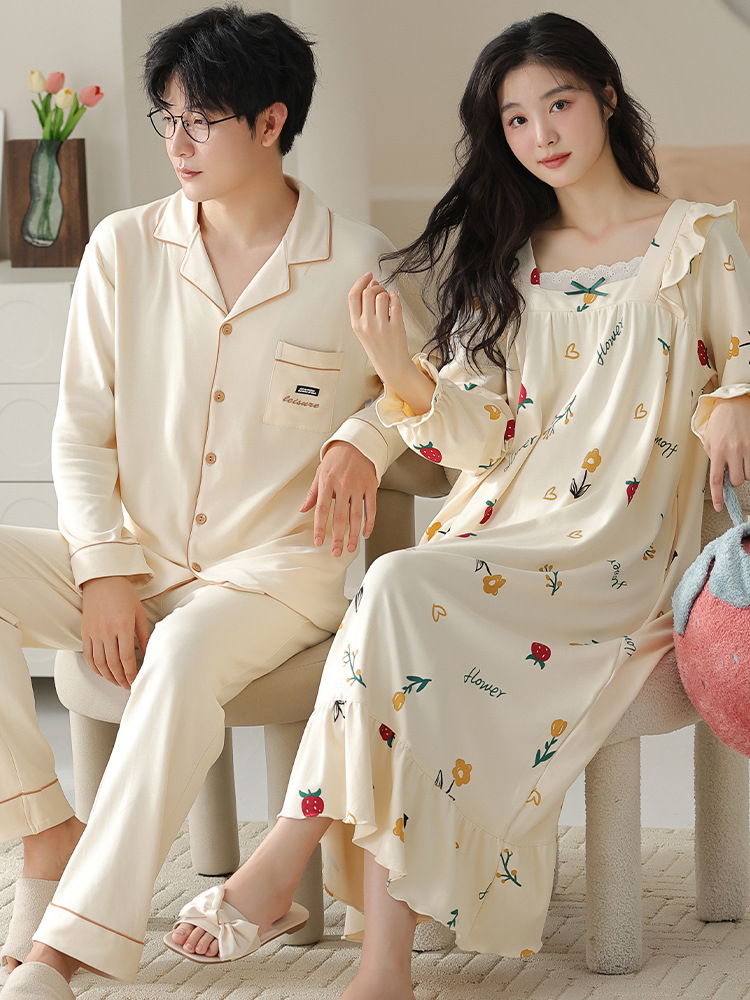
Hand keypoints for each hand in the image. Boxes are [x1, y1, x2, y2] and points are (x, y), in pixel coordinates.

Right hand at [80, 576, 150, 688]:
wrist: (102, 579)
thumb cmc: (124, 594)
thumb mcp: (139, 613)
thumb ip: (144, 635)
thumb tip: (148, 653)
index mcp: (123, 626)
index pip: (127, 658)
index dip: (131, 673)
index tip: (136, 681)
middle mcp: (107, 631)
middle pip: (113, 664)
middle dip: (121, 678)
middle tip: (127, 686)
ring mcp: (94, 632)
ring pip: (100, 662)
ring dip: (108, 676)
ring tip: (117, 682)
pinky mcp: (85, 632)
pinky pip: (88, 655)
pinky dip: (94, 667)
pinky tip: (102, 672)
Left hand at [301, 441, 376, 555]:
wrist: (356, 443)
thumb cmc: (336, 459)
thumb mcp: (320, 473)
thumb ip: (313, 493)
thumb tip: (303, 509)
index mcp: (327, 483)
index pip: (322, 510)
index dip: (320, 528)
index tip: (319, 541)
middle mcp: (343, 485)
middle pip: (340, 517)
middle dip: (338, 537)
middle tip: (336, 552)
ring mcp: (358, 486)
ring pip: (356, 515)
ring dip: (354, 534)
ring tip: (351, 548)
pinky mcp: (370, 486)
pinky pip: (371, 508)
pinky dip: (369, 522)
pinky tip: (365, 533)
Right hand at [348, 273, 412, 384]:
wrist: (390, 364)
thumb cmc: (377, 344)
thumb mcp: (363, 328)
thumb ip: (365, 306)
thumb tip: (371, 283)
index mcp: (356, 324)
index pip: (353, 295)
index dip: (360, 281)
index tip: (368, 275)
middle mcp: (366, 325)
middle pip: (368, 292)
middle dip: (376, 287)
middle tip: (381, 291)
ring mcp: (381, 326)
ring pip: (382, 296)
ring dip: (386, 293)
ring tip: (388, 300)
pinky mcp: (395, 327)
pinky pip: (395, 303)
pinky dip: (395, 297)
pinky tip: (394, 300)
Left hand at [703, 395, 749, 509]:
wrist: (734, 404)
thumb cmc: (720, 421)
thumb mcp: (709, 440)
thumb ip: (713, 457)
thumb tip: (720, 472)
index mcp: (717, 451)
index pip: (717, 480)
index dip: (718, 496)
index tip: (719, 507)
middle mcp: (733, 451)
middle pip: (738, 480)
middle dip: (735, 479)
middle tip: (733, 469)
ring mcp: (747, 448)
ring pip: (749, 474)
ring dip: (745, 471)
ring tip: (740, 459)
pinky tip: (747, 456)